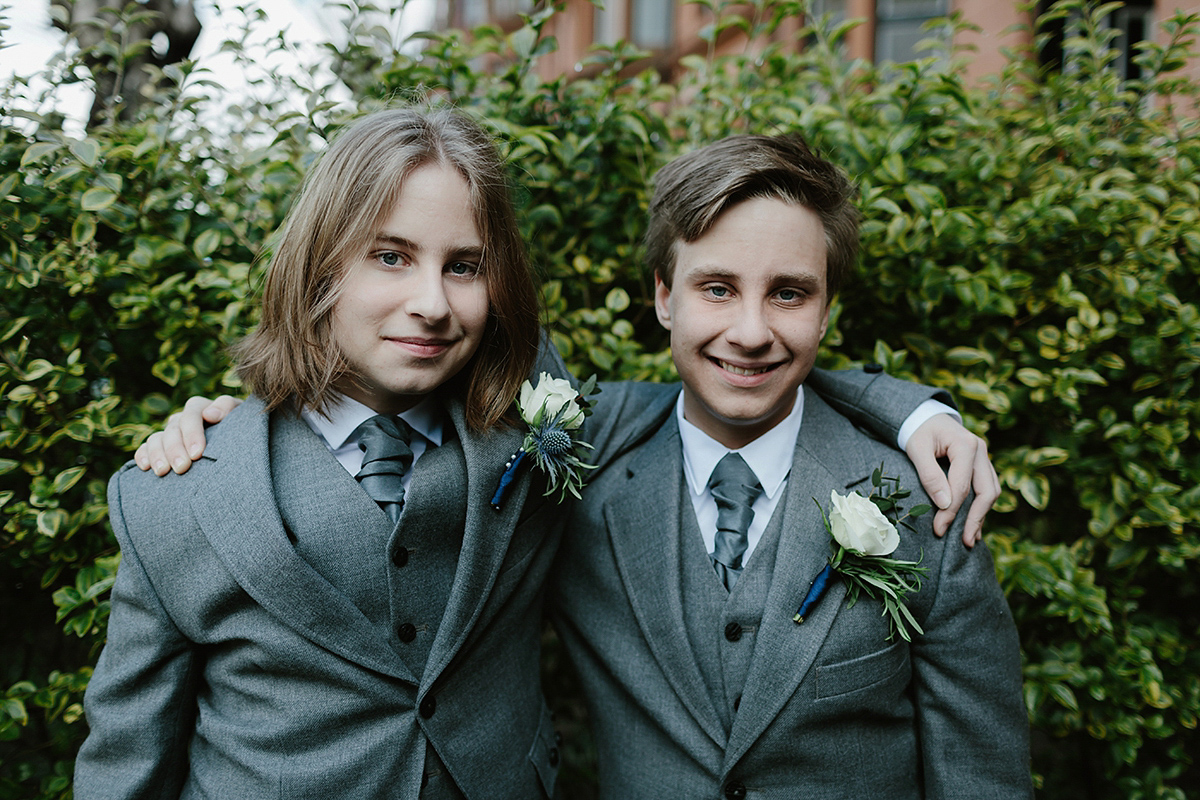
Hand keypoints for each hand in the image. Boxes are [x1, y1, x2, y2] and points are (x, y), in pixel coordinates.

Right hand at [134, 395, 242, 475]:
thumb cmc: (243, 431)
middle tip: (182, 468)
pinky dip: (143, 456)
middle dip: (175, 449)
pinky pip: (145, 448)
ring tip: (163, 472)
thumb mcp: (242, 417)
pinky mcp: (161, 447)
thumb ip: (228, 408)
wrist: (238, 446)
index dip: (192, 433)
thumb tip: (210, 414)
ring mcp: (170, 433)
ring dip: (157, 454)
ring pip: (156, 438)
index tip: (198, 454)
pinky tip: (145, 468)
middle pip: (172, 429)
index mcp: (202, 408)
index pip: (192, 414)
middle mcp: (183, 419)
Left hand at [904, 414, 999, 547]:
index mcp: (965, 445)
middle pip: (986, 491)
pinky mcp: (981, 466)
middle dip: (976, 519)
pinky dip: (982, 508)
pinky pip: (987, 489)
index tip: (939, 529)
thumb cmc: (918, 432)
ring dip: (982, 516)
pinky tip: (974, 526)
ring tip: (971, 539)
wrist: (925, 417)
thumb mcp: (916, 449)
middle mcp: (980, 451)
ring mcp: (984, 458)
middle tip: (965, 542)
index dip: (951, 510)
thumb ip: (929, 475)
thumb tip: (944, 503)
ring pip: (991, 492)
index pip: (962, 485)